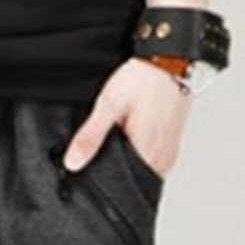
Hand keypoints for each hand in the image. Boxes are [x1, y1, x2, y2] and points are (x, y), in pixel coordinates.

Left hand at [61, 57, 191, 178]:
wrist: (172, 59)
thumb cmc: (145, 79)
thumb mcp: (109, 105)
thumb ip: (90, 137)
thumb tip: (73, 162)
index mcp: (146, 154)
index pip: (121, 185)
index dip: (104, 181)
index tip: (93, 167)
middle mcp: (161, 159)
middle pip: (132, 179)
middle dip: (115, 170)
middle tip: (107, 146)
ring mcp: (168, 153)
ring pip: (141, 170)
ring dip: (128, 161)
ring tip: (121, 138)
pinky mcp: (171, 145)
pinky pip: (151, 160)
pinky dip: (139, 153)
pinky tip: (132, 136)